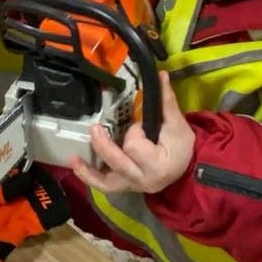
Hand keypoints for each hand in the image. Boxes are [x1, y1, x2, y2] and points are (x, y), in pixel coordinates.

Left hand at [71, 72, 194, 193]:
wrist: (187, 169)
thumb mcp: (177, 124)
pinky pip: (104, 185)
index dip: (135, 132)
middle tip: (94, 129)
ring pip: (106, 182)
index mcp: (157, 165)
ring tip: (74, 158)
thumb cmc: (182, 147)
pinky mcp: (124, 186)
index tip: (142, 127)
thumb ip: (166, 101)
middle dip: (104, 146)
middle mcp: (142, 179)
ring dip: (88, 170)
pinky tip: (76, 165)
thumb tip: (161, 75)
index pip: (135, 146)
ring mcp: (132, 185)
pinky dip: (89, 176)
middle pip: (117, 163)